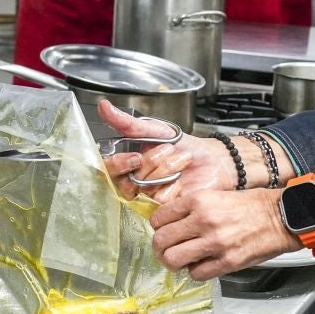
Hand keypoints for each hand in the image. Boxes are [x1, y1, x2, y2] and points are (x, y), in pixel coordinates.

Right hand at [97, 99, 236, 203]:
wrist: (211, 157)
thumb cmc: (182, 144)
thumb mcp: (154, 129)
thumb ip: (127, 122)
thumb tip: (103, 106)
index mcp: (128, 164)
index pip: (109, 169)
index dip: (119, 164)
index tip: (136, 156)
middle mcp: (135, 182)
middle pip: (127, 180)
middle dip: (151, 163)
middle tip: (167, 152)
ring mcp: (149, 197)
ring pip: (146, 188)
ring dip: (168, 170)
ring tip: (182, 161)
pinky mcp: (165, 207)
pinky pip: (161, 199)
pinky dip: (175, 186)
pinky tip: (184, 179)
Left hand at [150, 187, 295, 280]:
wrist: (280, 217)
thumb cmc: (251, 206)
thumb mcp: (215, 196)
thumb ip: (191, 209)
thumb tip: (170, 224)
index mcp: (199, 200)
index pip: (159, 217)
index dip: (158, 227)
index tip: (163, 231)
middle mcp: (203, 220)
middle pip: (161, 240)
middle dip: (160, 248)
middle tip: (166, 249)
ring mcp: (215, 242)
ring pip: (173, 259)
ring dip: (174, 262)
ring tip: (181, 260)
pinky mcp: (227, 261)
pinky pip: (196, 274)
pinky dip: (195, 272)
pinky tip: (202, 265)